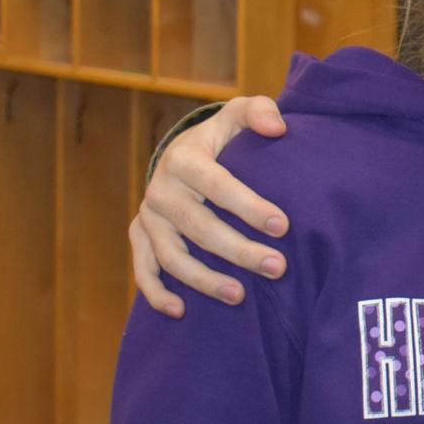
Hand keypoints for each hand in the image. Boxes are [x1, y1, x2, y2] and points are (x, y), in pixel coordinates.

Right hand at [131, 96, 289, 316]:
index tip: (283, 226)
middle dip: (238, 251)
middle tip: (277, 268)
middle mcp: (160, 190)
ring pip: (171, 256)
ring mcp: (148, 217)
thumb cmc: (222, 138)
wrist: (183, 154)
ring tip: (241, 297)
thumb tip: (277, 127)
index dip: (249, 206)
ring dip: (203, 280)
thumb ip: (258, 112)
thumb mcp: (238, 114)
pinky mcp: (141, 237)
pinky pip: (143, 270)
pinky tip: (181, 312)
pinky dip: (156, 293)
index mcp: (184, 159)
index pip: (218, 185)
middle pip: (198, 227)